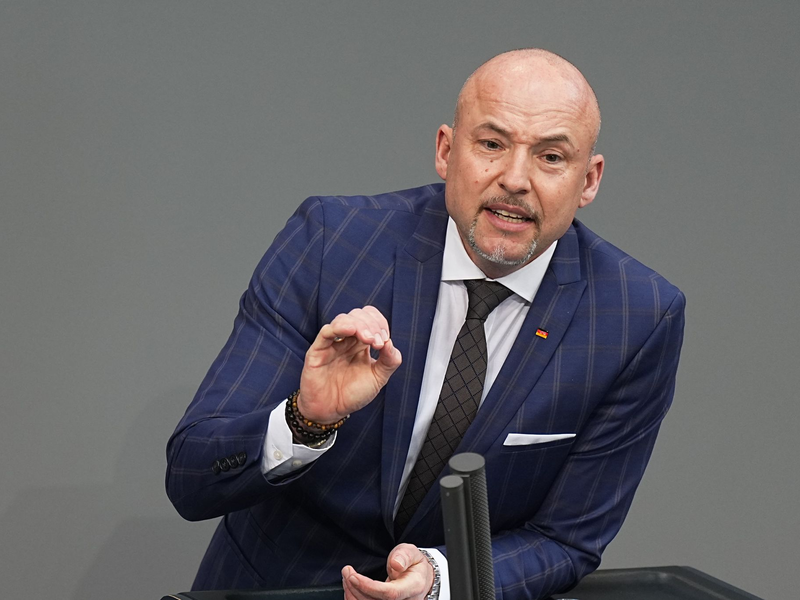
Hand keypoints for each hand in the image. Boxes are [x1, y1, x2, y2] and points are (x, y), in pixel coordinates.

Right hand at [299, 306, 401, 422]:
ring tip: (369, 339)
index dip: (380, 324)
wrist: (331, 411)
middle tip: (377, 343)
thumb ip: (389, 361)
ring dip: (360, 325)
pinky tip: (351, 331)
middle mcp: (347, 340)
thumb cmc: (351, 395)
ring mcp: (332, 344)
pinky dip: (340, 327)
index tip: (384, 342)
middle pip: (359, 315)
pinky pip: (327, 332)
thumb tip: (391, 342)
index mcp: (361, 343)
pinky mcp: (318, 351)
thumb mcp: (378, 378)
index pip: (371, 318)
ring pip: (344, 319)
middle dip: (372, 325)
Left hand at [342, 544, 433, 599]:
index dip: (368, 587)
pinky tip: (350, 587)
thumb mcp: (412, 553)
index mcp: (413, 587)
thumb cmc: (415, 565)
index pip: (390, 593)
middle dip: (355, 588)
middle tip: (347, 571)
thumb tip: (395, 565)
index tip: (353, 576)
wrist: (421, 579)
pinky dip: (354, 598)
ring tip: (347, 577)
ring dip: (352, 593)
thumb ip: (404, 556)